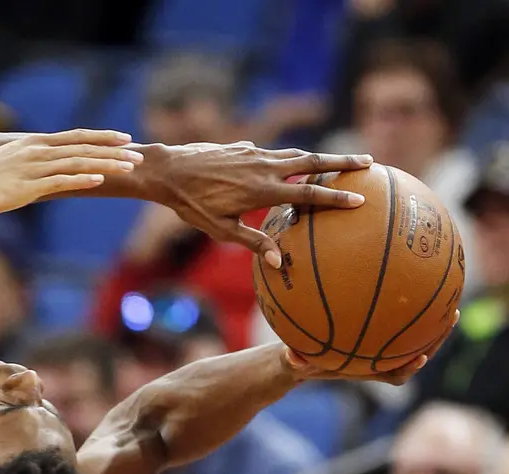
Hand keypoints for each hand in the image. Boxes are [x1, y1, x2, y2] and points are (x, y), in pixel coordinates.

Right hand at [0, 129, 142, 219]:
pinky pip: (60, 181)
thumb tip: (44, 171)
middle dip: (113, 150)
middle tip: (139, 154)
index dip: (101, 137)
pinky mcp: (27, 187)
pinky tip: (99, 179)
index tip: (124, 137)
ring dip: (107, 164)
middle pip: (82, 147)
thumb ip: (28, 164)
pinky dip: (81, 178)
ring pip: (78, 162)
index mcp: (32, 143)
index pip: (75, 136)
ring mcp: (32, 168)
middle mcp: (35, 151)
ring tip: (130, 167)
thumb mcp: (7, 165)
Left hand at [142, 142, 372, 267]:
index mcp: (262, 189)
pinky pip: (274, 152)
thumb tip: (282, 263)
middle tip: (369, 162)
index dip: (336, 196)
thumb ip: (254, 243)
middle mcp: (264, 167)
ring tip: (340, 160)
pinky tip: (291, 165)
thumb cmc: (191, 205)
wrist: (167, 170)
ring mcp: (254, 153)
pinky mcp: (244, 146)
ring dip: (320, 156)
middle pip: (312, 161)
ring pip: (295, 153)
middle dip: (343, 161)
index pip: (309, 193)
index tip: (361, 199)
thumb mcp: (221, 230)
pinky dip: (290, 157)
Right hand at [283, 310, 458, 385]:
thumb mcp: (290, 360)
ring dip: (433, 324)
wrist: (299, 360)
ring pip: (414, 339)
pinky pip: (400, 322)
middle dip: (435, 338)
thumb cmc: (296, 361)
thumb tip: (290, 356)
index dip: (409, 367)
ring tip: (449, 303)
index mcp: (364, 371)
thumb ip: (291, 359)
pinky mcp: (378, 335)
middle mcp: (377, 360)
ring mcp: (380, 348)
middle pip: (415, 353)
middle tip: (451, 317)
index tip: (421, 358)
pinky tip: (413, 283)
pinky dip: (410, 308)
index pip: (393, 374)